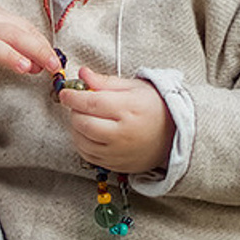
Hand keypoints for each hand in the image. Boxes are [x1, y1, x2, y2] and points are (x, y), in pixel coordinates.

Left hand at [55, 67, 173, 173]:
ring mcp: (119, 152)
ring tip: (85, 118)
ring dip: (76, 128)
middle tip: (79, 104)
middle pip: (84, 123)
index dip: (73, 97)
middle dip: (74, 112)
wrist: (174, 135)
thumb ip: (105, 82)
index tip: (65, 93)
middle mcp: (123, 133)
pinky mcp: (116, 165)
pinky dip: (83, 143)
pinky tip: (89, 134)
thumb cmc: (154, 107)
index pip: (92, 103)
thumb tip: (82, 74)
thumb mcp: (133, 87)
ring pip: (82, 142)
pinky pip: (89, 156)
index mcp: (130, 109)